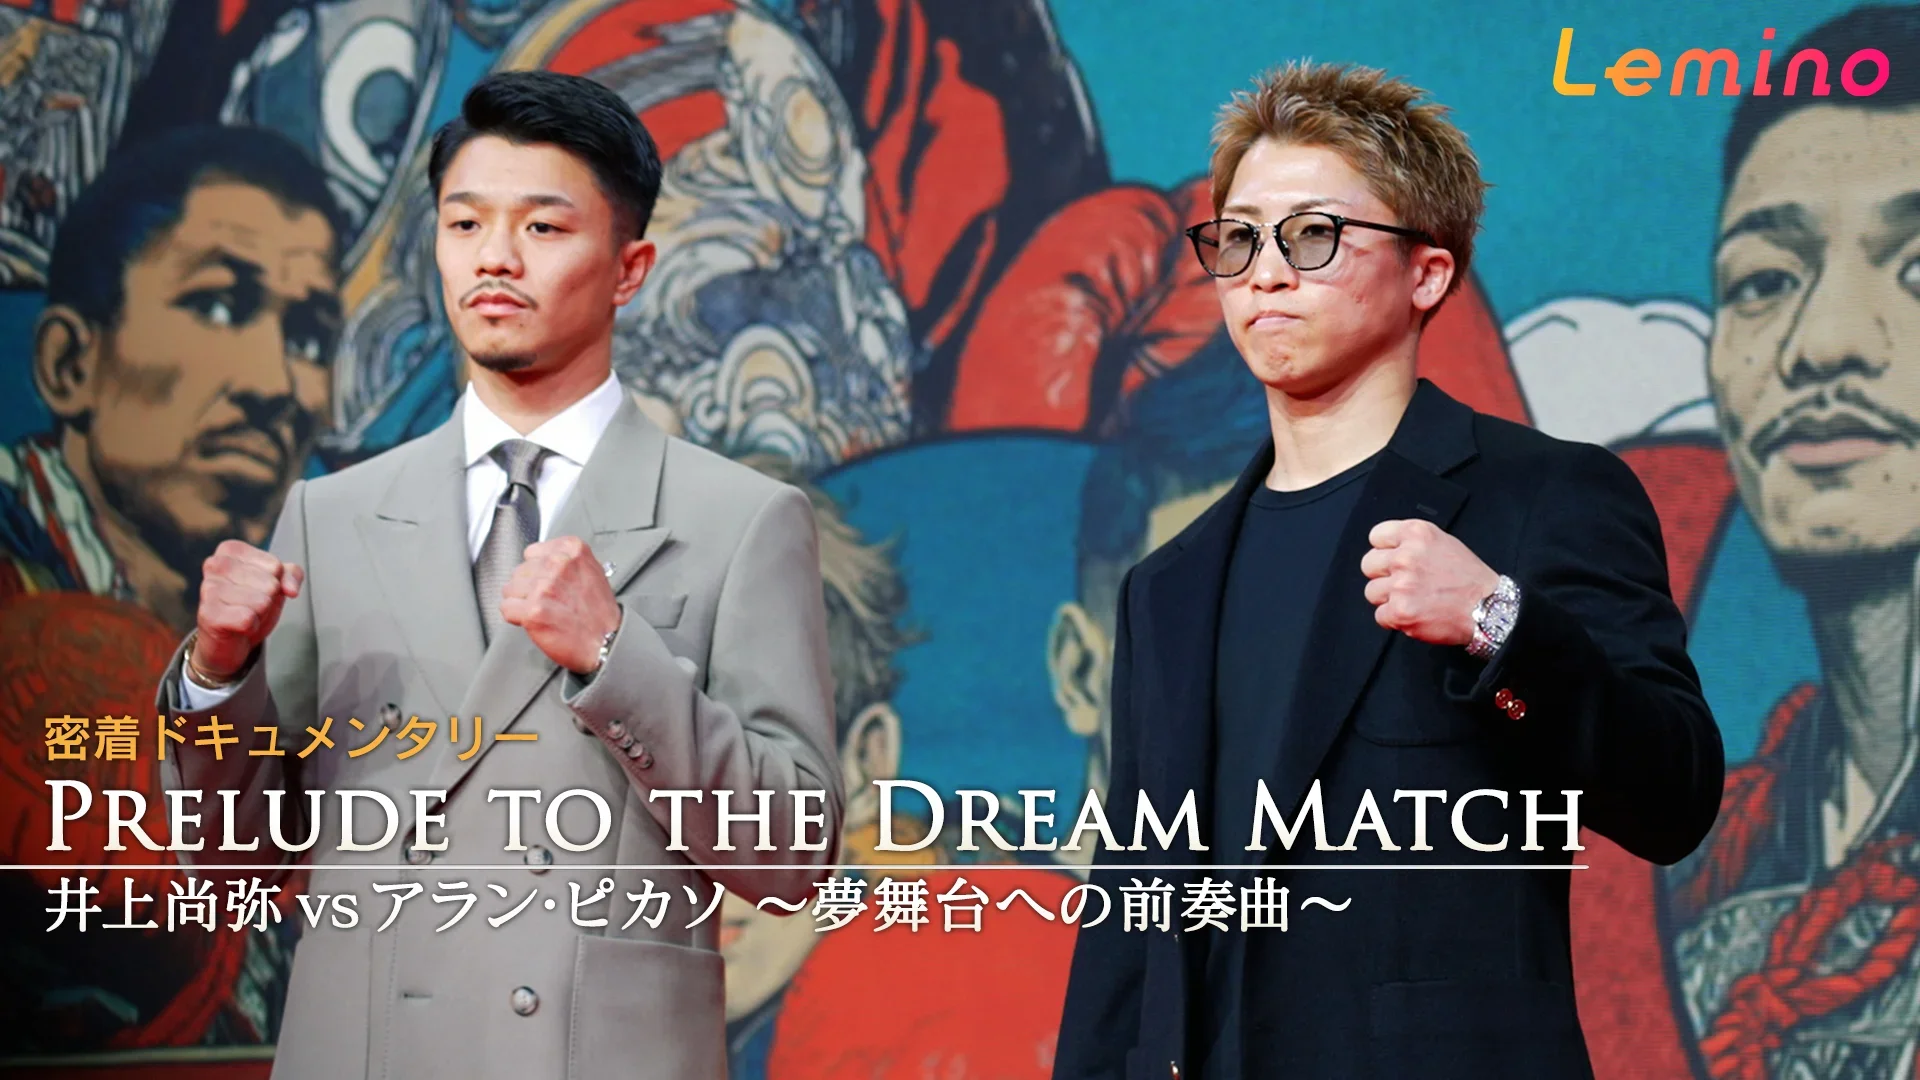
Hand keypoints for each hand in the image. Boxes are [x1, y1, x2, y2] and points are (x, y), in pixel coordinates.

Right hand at [194, 539, 303, 680]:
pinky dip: (251, 627)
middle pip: (270, 584)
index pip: (276, 566)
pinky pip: (248, 619)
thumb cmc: (250, 605)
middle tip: (250, 606)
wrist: (229, 639)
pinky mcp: (208, 614)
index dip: (276, 583)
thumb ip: (291, 574)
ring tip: (243, 614)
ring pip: (261, 602)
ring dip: (259, 614)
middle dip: (267, 600)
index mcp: (231, 550)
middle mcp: (215, 564)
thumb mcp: (277, 583)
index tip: (258, 589)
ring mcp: (208, 588)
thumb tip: (290, 590)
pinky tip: (237, 627)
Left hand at [499, 536, 620, 673]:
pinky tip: (535, 621)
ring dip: (521, 602)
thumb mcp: (590, 570)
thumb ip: (564, 561)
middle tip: (549, 602)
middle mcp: (557, 564)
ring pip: (509, 589)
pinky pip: (506, 608)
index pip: (532, 553)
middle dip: (528, 587)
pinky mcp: (533, 610)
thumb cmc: (599, 613)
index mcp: (571, 550)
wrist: (607, 642)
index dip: (538, 571)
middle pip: (519, 571)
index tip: (549, 583)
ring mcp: (544, 587)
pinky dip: (516, 618)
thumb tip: (538, 561)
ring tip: (544, 611)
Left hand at [1360, 519, 1498, 646]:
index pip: (1376, 536)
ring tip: (1413, 600)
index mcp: (1417, 534)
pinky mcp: (1400, 611)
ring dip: (1388, 599)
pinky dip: (1394, 620)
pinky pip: (1380, 616)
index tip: (1393, 559)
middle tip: (1403, 583)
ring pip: (1371, 592)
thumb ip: (1412, 543)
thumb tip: (1388, 549)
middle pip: (1368, 564)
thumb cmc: (1470, 579)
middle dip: (1383, 575)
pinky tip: (1415, 614)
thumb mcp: (1444, 543)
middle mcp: (1406, 557)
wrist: (1489, 609)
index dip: (1384, 550)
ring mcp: (1402, 585)